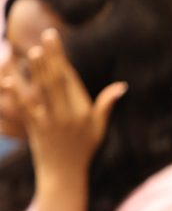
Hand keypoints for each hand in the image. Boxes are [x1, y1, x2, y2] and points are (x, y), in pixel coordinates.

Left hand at [0, 30, 125, 182]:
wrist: (64, 174)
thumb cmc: (82, 149)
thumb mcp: (98, 128)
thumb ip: (106, 105)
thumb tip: (122, 86)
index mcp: (83, 112)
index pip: (71, 80)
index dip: (62, 58)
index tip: (54, 39)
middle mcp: (68, 115)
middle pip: (59, 81)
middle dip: (52, 57)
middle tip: (45, 35)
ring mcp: (51, 122)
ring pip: (44, 92)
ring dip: (37, 71)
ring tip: (31, 52)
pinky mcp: (36, 129)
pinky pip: (26, 108)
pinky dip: (17, 94)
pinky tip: (10, 80)